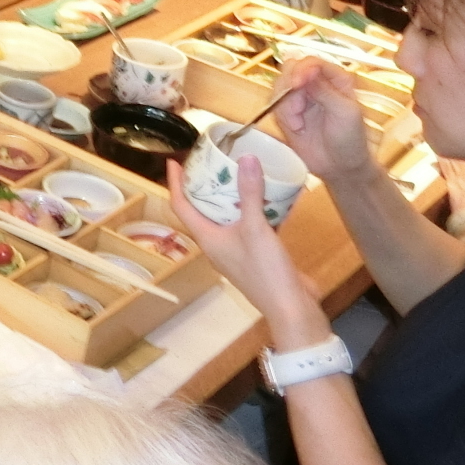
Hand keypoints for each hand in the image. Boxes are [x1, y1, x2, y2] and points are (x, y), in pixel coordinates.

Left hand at [169, 155, 327, 345]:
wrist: (291, 308)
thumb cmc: (265, 270)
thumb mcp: (256, 228)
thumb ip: (250, 193)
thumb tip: (246, 157)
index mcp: (207, 238)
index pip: (181, 206)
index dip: (175, 183)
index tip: (174, 162)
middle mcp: (217, 245)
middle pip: (201, 211)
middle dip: (202, 187)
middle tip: (209, 162)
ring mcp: (236, 251)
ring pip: (226, 219)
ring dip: (228, 198)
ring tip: (235, 174)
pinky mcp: (255, 256)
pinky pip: (249, 226)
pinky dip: (253, 210)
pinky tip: (267, 197)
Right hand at [270, 56, 378, 183]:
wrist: (340, 166)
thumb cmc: (350, 138)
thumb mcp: (344, 112)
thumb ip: (324, 89)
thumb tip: (306, 69)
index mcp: (335, 78)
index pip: (312, 62)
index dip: (301, 69)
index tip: (297, 84)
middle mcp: (315, 83)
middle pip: (291, 69)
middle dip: (289, 87)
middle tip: (298, 109)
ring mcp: (300, 97)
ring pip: (279, 86)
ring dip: (285, 105)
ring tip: (299, 123)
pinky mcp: (287, 112)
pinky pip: (274, 104)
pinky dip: (283, 116)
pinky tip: (297, 128)